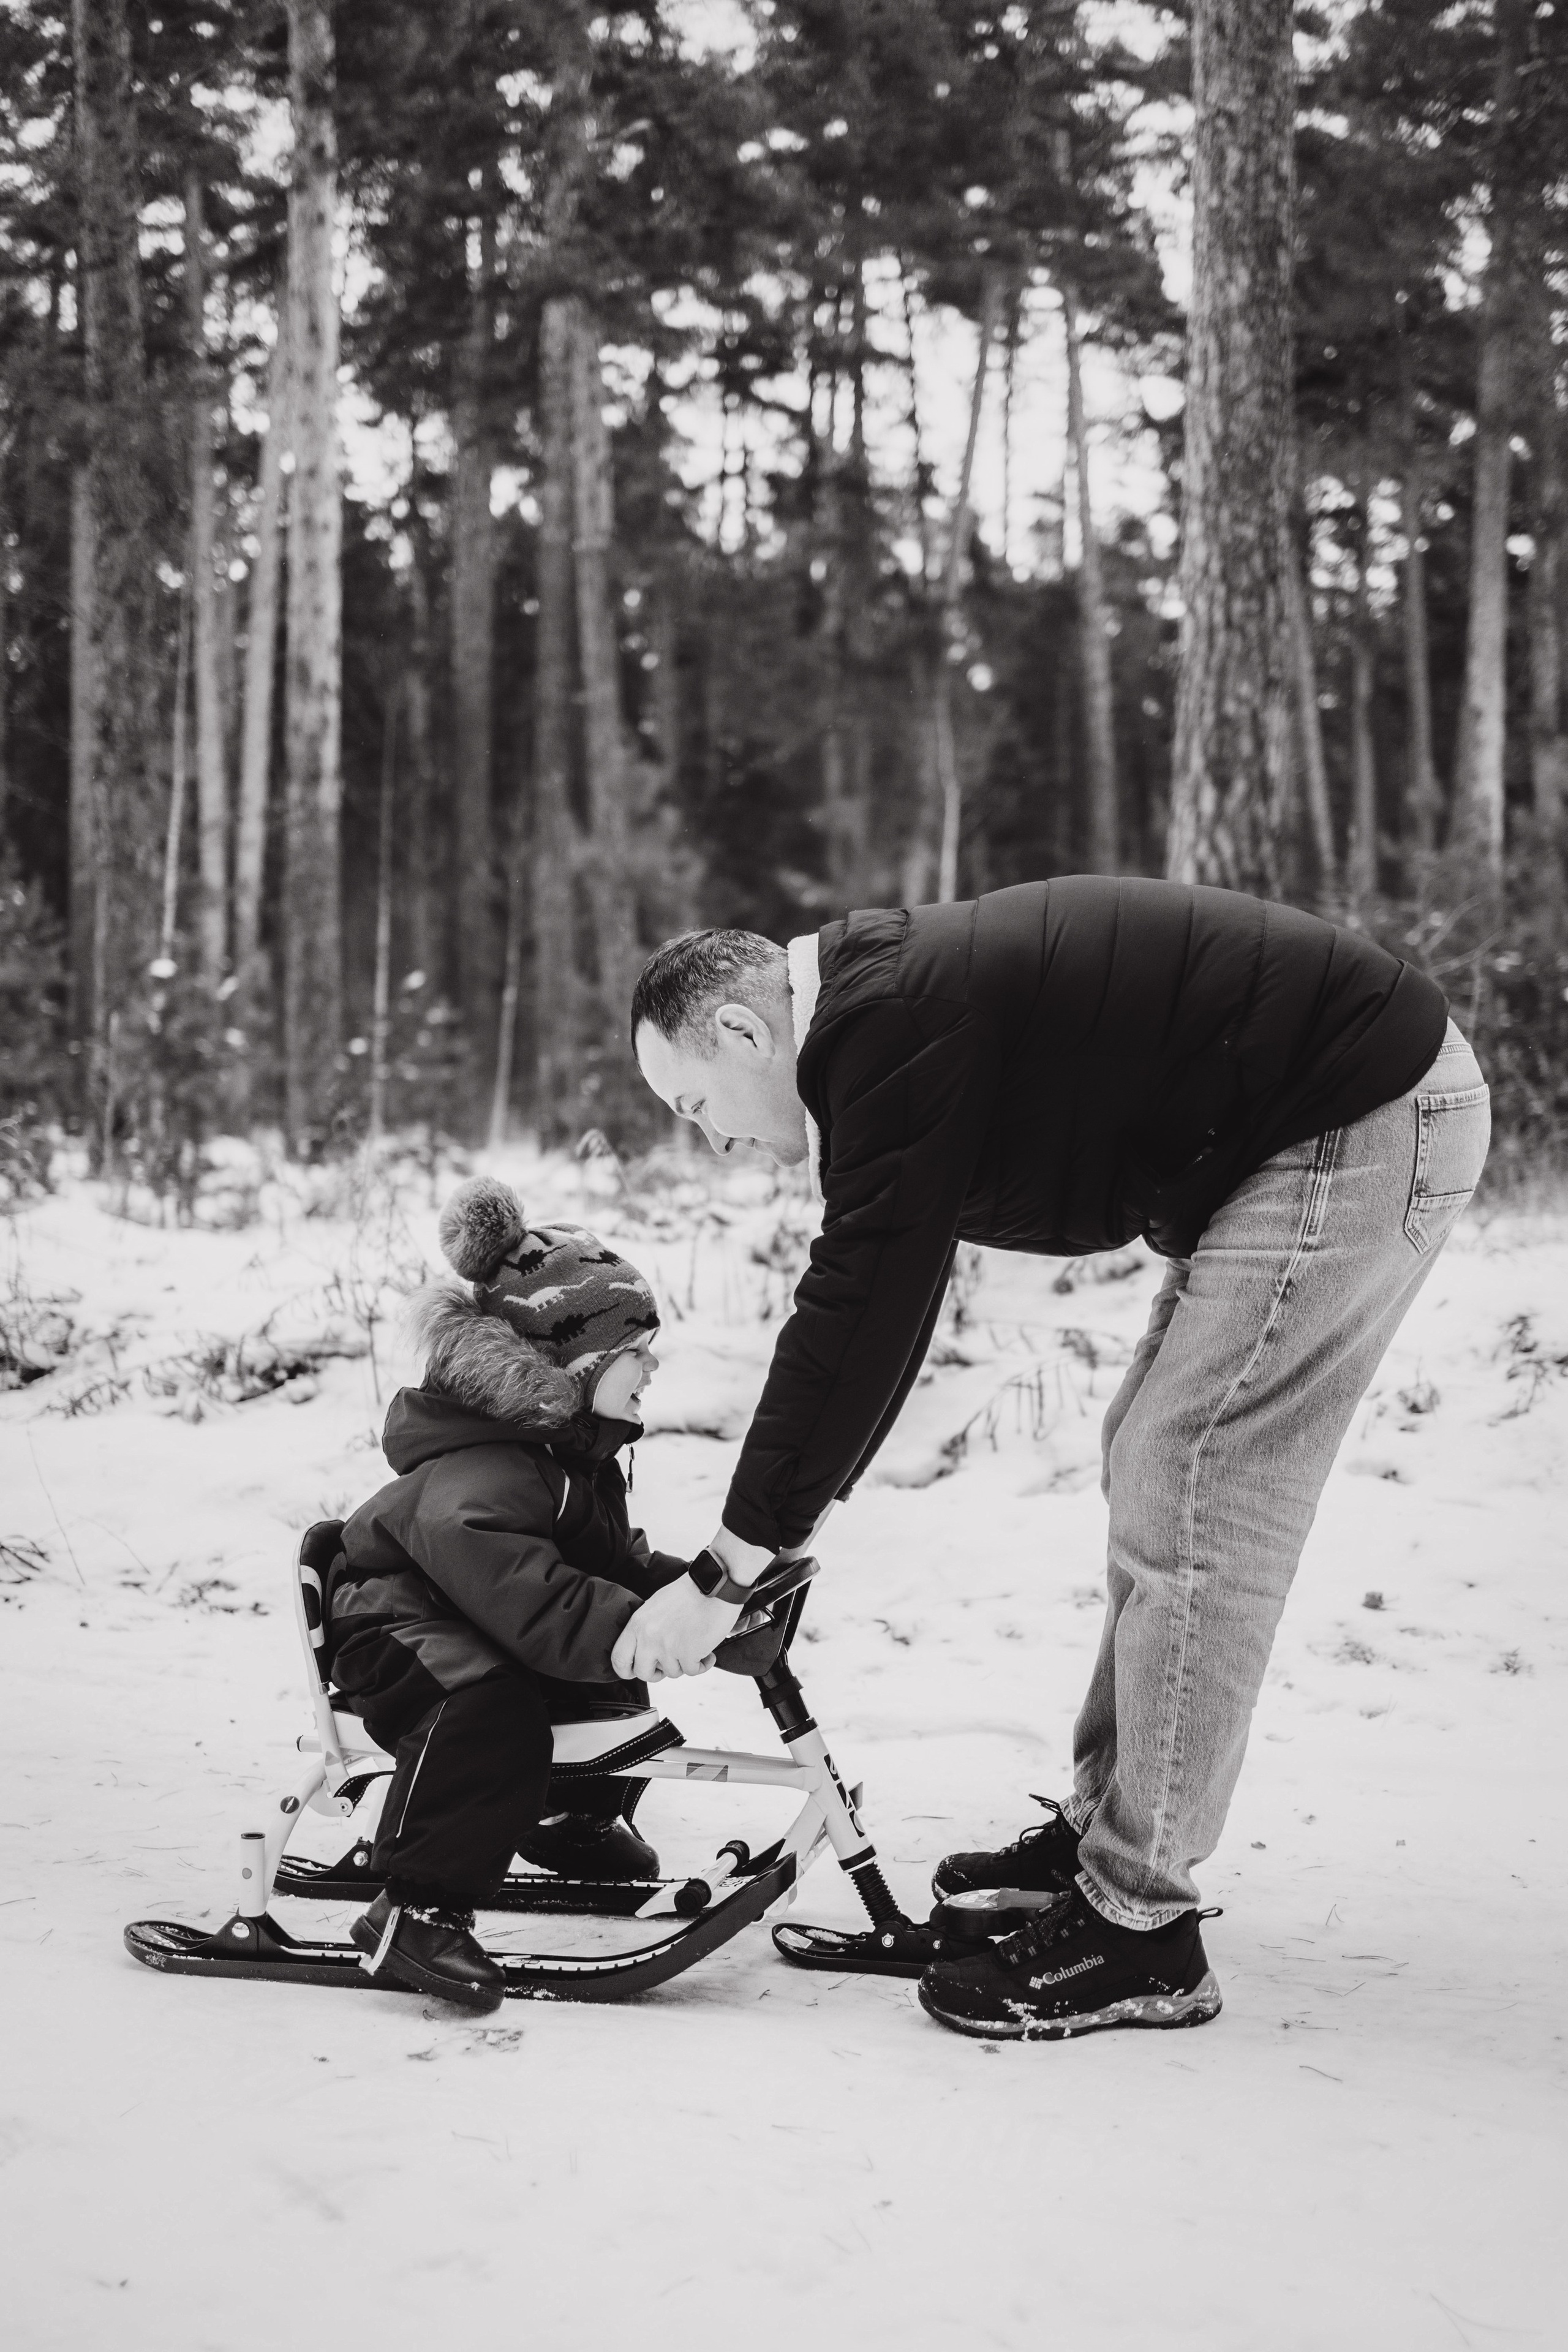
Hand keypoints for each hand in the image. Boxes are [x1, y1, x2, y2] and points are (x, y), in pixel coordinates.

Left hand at [611, 1575, 742, 1682]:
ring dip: (685, 1664)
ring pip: (672, 1673)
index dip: (626, 1670)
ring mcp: (668, 1647)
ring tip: (694, 1647)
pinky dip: (703, 1664)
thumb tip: (645, 1648)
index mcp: (638, 1624)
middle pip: (643, 1673)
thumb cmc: (689, 1592)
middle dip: (657, 1673)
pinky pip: (693, 1671)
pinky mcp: (688, 1654)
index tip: (635, 1671)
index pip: (618, 1658)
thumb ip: (646, 1629)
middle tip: (668, 1664)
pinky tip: (707, 1653)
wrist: (713, 1586)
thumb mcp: (655, 1606)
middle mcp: (649, 1637)